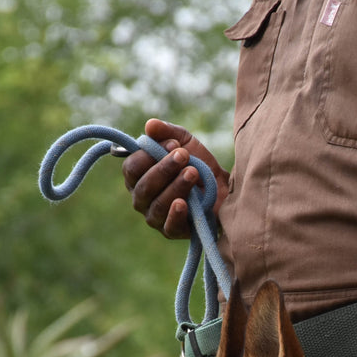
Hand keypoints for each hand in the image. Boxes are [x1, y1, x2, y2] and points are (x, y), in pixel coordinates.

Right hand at [121, 119, 228, 239]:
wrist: (225, 188)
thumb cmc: (199, 165)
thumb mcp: (185, 143)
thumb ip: (168, 133)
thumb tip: (150, 125)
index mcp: (138, 176)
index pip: (131, 168)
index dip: (149, 155)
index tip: (174, 144)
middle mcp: (141, 198)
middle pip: (143, 187)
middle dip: (164, 169)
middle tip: (184, 155)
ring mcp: (155, 217)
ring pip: (157, 204)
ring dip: (175, 186)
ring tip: (194, 172)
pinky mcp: (172, 231)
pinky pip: (168, 226)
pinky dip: (174, 214)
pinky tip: (183, 203)